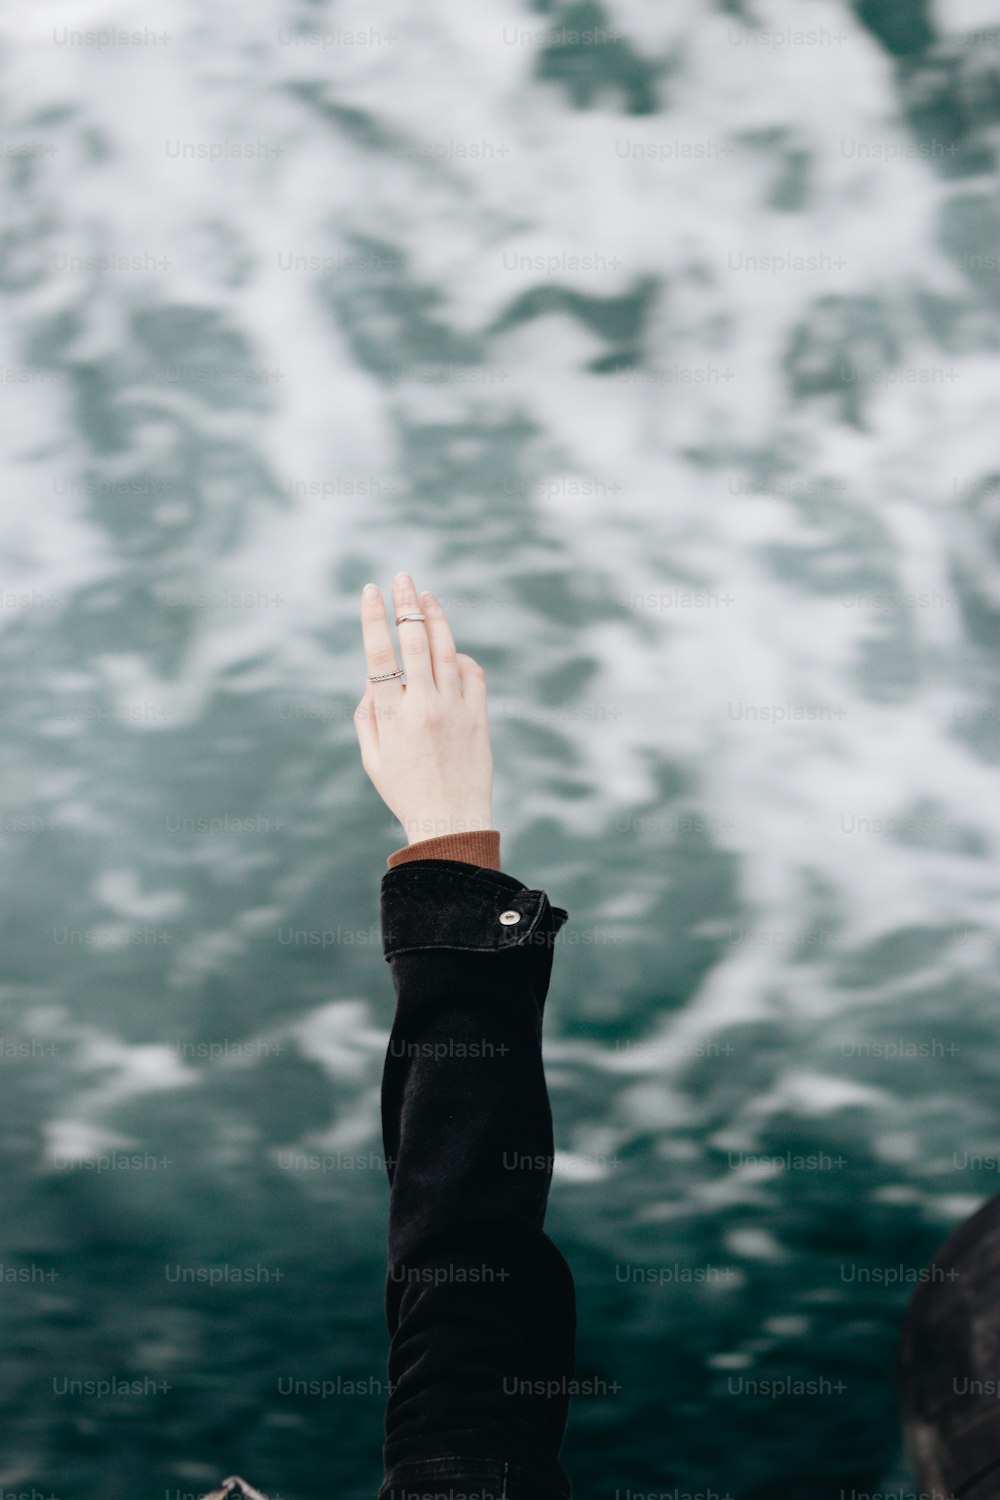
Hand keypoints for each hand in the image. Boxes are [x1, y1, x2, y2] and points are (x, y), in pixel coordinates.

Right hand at [354, 572, 493, 844]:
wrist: (450, 821)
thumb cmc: (405, 791)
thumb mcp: (372, 758)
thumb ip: (367, 714)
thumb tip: (374, 678)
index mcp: (390, 715)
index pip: (378, 653)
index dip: (373, 617)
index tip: (371, 591)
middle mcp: (423, 705)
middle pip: (413, 640)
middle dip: (406, 603)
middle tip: (402, 577)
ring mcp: (455, 709)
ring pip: (445, 648)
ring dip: (436, 617)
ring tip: (427, 596)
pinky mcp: (479, 716)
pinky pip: (472, 672)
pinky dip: (461, 656)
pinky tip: (451, 650)